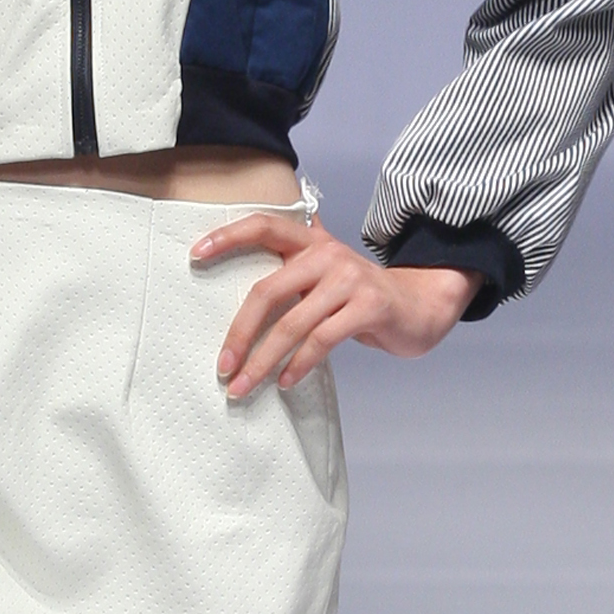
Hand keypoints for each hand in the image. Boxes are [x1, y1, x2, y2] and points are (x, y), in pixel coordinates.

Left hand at [196, 215, 479, 394]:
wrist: (419, 305)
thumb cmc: (360, 297)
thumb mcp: (326, 274)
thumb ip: (291, 271)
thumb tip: (237, 297)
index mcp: (311, 241)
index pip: (263, 226)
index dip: (227, 236)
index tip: (194, 255)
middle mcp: (327, 254)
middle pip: (267, 291)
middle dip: (239, 334)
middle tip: (221, 368)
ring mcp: (349, 279)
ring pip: (292, 324)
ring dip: (263, 361)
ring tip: (244, 386)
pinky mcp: (368, 306)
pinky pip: (322, 340)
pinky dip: (299, 365)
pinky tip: (285, 383)